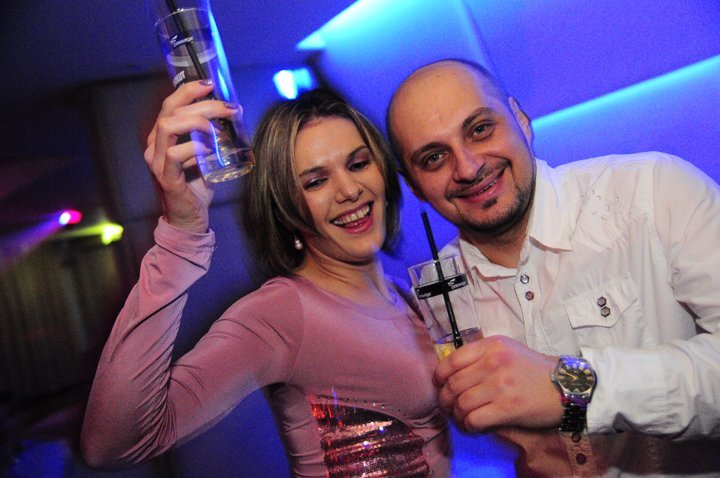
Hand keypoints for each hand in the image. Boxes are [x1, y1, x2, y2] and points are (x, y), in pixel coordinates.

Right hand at [144, 80, 241, 232]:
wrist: (190, 219)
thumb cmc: (197, 186)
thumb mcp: (207, 156)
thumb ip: (214, 136)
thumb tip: (234, 113)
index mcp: (162, 137)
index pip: (170, 104)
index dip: (188, 90)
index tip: (210, 84)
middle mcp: (155, 146)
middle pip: (172, 110)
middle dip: (203, 104)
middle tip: (229, 108)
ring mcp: (157, 162)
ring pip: (169, 126)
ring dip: (198, 122)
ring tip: (220, 131)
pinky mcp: (166, 178)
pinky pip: (177, 155)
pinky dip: (197, 148)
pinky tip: (213, 152)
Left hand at [433, 335, 562, 431]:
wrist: (566, 387)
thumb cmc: (533, 369)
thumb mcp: (506, 350)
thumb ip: (481, 355)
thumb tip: (451, 372)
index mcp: (490, 346)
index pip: (451, 361)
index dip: (439, 377)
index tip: (440, 385)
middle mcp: (493, 362)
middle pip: (453, 385)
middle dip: (445, 400)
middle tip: (449, 407)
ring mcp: (500, 385)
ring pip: (460, 403)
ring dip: (456, 415)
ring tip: (461, 418)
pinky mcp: (507, 408)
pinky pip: (474, 419)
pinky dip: (468, 426)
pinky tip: (472, 426)